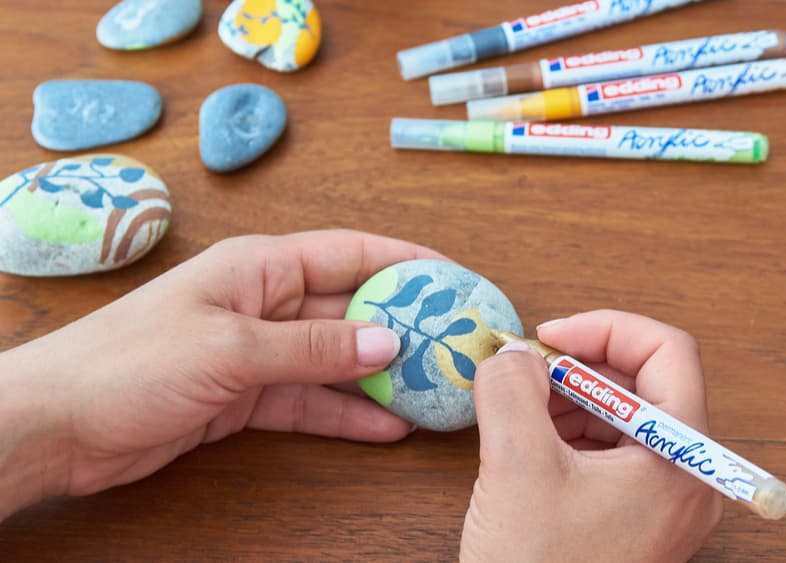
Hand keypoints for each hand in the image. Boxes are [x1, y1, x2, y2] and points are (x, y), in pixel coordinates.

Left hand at [0, 230, 444, 518]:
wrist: (59, 425)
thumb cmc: (130, 362)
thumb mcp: (232, 348)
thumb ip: (313, 349)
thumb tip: (388, 342)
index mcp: (260, 267)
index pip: (351, 254)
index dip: (407, 262)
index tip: (456, 278)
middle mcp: (264, 303)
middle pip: (349, 310)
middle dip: (403, 327)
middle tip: (455, 345)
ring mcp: (257, 352)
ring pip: (335, 361)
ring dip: (380, 377)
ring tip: (434, 390)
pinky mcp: (246, 397)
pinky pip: (309, 401)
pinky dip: (345, 414)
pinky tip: (387, 426)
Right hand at [461, 310, 722, 562]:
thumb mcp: (516, 468)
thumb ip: (512, 390)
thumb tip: (512, 352)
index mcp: (680, 461)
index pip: (667, 352)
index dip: (606, 327)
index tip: (549, 335)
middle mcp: (685, 477)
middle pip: (645, 383)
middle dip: (579, 367)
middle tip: (525, 372)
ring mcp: (663, 501)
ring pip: (624, 416)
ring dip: (569, 399)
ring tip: (518, 412)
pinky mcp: (636, 517)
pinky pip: (611, 452)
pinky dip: (569, 433)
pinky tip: (528, 443)